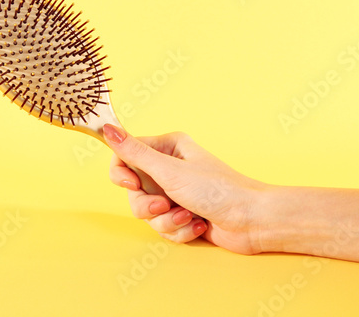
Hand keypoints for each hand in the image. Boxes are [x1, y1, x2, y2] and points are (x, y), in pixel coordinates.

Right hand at [103, 124, 267, 254]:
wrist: (251, 221)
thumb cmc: (218, 190)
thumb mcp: (170, 171)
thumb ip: (135, 153)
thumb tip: (108, 129)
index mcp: (167, 148)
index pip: (125, 156)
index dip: (121, 174)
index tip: (129, 185)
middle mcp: (169, 169)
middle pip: (133, 191)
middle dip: (148, 205)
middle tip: (164, 205)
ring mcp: (176, 193)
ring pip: (147, 213)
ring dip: (167, 220)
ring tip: (188, 216)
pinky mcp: (182, 214)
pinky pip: (163, 227)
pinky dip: (180, 230)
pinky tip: (198, 225)